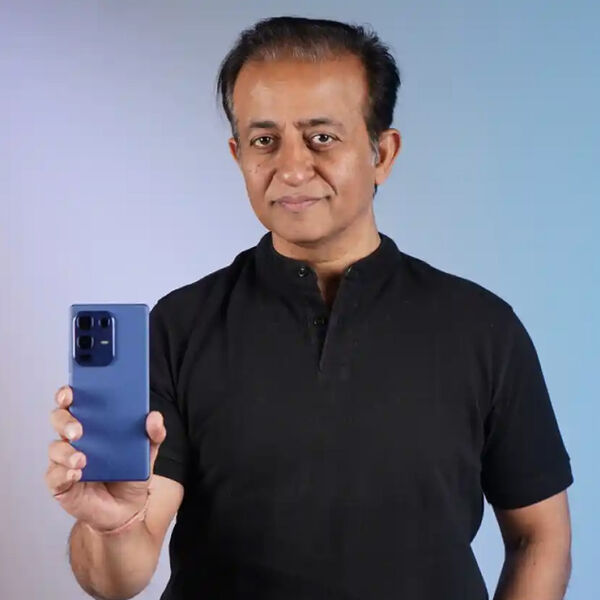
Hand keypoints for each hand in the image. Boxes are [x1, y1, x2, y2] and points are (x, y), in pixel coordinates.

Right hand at [45, 385, 165, 530]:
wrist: (127, 510)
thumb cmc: (131, 474)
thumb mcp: (148, 452)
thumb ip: (154, 434)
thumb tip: (154, 416)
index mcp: (93, 424)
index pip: (75, 403)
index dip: (68, 394)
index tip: (70, 392)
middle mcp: (75, 439)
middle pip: (59, 420)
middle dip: (65, 421)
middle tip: (79, 430)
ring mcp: (65, 461)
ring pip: (55, 448)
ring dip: (66, 452)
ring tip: (82, 459)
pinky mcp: (61, 484)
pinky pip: (54, 476)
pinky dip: (63, 473)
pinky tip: (76, 474)